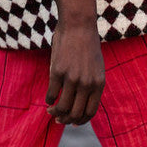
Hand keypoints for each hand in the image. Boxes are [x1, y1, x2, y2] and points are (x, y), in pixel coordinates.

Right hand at [47, 0, 103, 125]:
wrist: (79, 25)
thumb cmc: (87, 45)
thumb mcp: (96, 67)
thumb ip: (91, 84)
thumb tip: (81, 103)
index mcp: (98, 83)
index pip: (90, 112)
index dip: (80, 120)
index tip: (72, 122)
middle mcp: (86, 84)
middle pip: (75, 114)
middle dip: (65, 120)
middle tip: (58, 118)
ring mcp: (72, 78)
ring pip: (62, 107)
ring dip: (55, 112)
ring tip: (51, 110)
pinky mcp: (57, 72)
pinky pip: (51, 94)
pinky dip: (48, 100)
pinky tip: (48, 98)